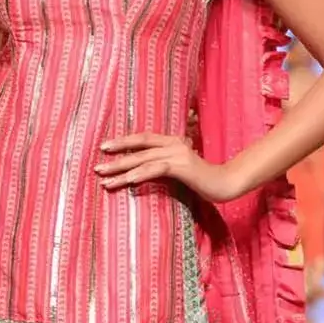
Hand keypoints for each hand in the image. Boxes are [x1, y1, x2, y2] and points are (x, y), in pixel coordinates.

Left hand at [95, 133, 246, 203]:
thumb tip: (144, 171)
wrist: (226, 184)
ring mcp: (178, 154)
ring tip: (104, 178)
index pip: (142, 139)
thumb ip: (165, 166)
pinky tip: (128, 180)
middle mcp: (173, 143)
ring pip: (143, 160)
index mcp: (171, 142)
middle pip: (138, 148)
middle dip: (116, 157)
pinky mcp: (182, 167)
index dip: (123, 142)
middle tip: (96, 166)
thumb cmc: (203, 180)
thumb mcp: (180, 170)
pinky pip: (156, 169)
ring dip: (121, 170)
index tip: (104, 147)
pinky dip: (140, 174)